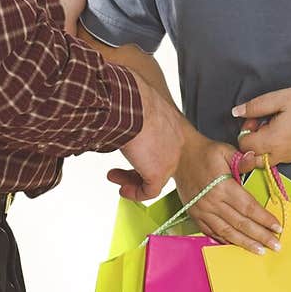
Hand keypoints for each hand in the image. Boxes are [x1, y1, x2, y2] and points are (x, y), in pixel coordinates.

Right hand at [107, 75, 183, 201]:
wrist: (130, 106)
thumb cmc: (129, 98)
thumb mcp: (135, 103)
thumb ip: (132, 112)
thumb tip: (114, 110)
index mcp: (172, 123)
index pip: (162, 143)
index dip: (144, 151)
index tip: (132, 152)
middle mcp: (176, 142)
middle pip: (159, 161)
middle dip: (138, 167)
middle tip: (120, 169)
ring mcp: (170, 158)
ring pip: (154, 177)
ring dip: (132, 180)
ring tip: (116, 179)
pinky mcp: (159, 173)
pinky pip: (150, 191)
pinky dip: (135, 193)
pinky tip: (122, 190)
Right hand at [173, 134, 281, 255]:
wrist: (179, 156)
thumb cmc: (204, 153)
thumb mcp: (225, 150)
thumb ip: (243, 159)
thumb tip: (257, 159)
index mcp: (223, 187)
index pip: (248, 207)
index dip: (264, 218)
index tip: (277, 226)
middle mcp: (213, 202)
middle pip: (241, 223)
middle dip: (260, 236)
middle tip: (275, 245)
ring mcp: (203, 211)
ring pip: (227, 232)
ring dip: (245, 243)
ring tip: (260, 251)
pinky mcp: (195, 215)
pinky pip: (212, 232)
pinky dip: (225, 241)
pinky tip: (237, 246)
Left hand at [232, 85, 290, 165]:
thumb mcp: (281, 98)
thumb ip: (255, 107)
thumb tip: (236, 112)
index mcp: (272, 141)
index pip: (244, 146)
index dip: (245, 130)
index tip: (256, 118)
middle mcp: (281, 155)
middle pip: (253, 159)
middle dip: (252, 143)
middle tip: (264, 123)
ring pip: (269, 160)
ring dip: (266, 146)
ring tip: (279, 125)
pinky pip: (284, 158)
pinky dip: (280, 148)